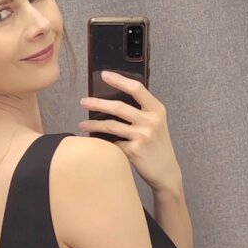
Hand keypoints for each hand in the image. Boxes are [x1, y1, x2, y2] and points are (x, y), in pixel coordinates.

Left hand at [79, 70, 180, 194]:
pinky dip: (102, 142)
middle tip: (83, 102)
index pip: (137, 89)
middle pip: (119, 107)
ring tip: (82, 125)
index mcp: (157, 110)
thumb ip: (142, 111)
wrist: (166, 172)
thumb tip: (114, 100)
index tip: (104, 75)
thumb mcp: (156, 124)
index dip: (119, 79)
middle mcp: (151, 121)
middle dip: (97, 103)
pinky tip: (95, 142)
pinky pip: (113, 143)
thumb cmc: (157, 146)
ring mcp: (143, 136)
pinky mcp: (134, 151)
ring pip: (111, 126)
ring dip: (93, 125)